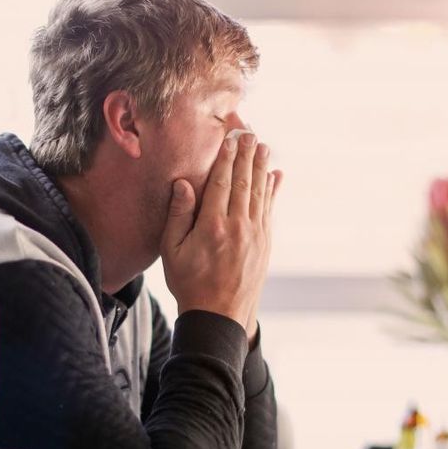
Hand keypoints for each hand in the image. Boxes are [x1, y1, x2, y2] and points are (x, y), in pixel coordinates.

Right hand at [160, 132, 281, 333]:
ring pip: (259, 193)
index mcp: (212, 226)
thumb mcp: (172, 252)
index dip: (225, 158)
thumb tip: (183, 183)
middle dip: (246, 155)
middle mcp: (237, 227)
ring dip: (261, 167)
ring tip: (263, 146)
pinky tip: (275, 177)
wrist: (220, 316)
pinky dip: (272, 191)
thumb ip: (178, 215)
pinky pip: (269, 210)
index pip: (220, 182)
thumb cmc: (189, 283)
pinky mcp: (265, 244)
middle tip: (250, 132)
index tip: (230, 138)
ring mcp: (255, 235)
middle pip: (243, 182)